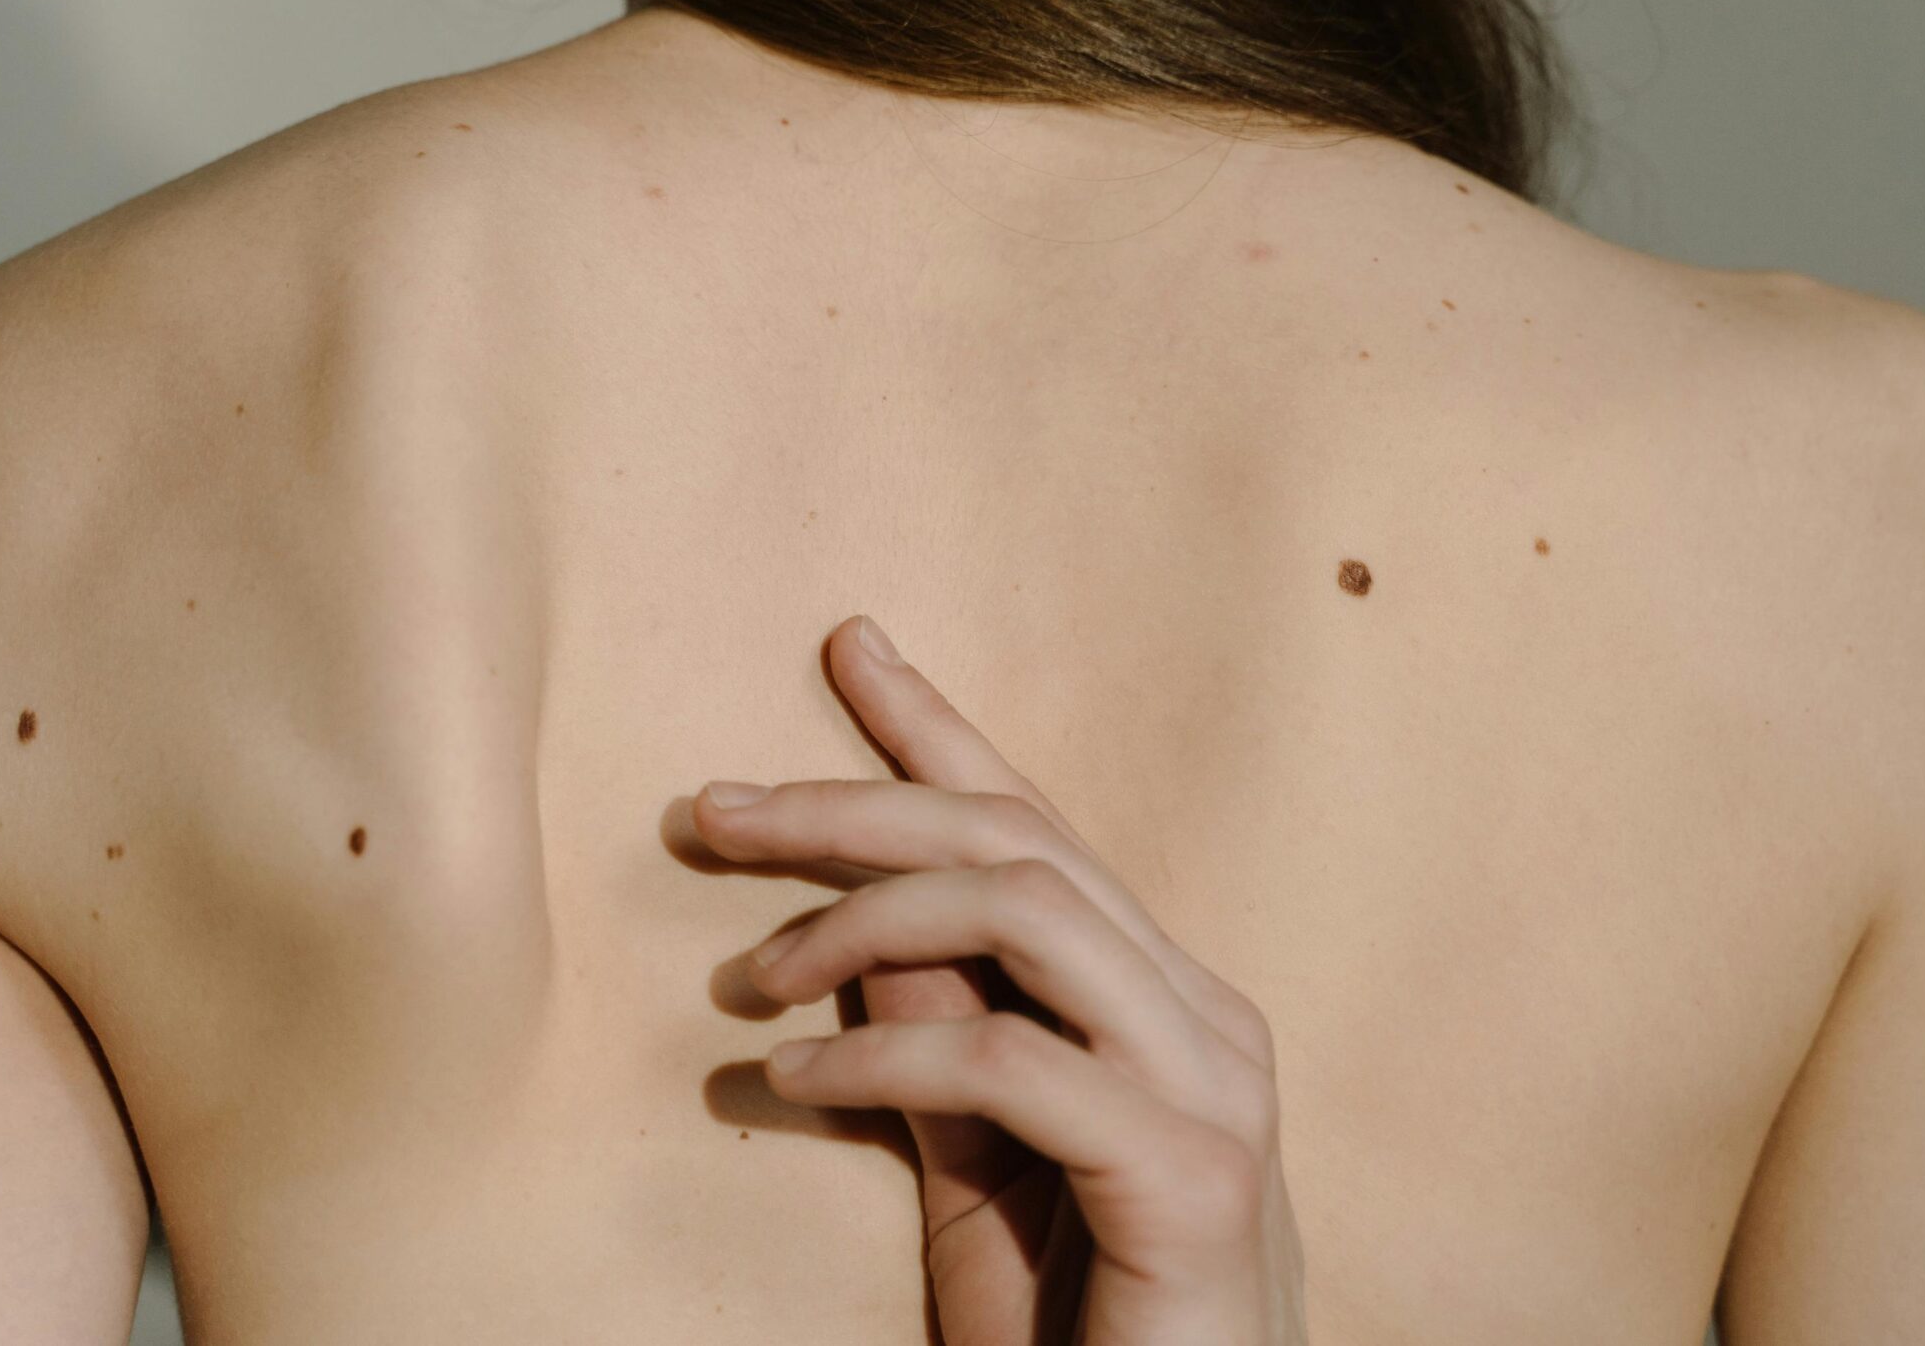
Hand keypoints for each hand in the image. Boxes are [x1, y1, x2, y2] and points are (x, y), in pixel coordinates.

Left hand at [690, 615, 1307, 1344]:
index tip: (848, 645)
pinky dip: (881, 1054)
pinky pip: (1010, 1061)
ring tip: (744, 976)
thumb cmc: (1077, 1319)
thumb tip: (851, 917)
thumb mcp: (971, 1158)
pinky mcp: (1192, 1174)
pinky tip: (785, 1080)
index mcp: (1159, 995)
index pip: (1036, 825)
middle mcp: (1203, 1012)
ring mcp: (1214, 1086)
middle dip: (851, 806)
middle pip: (1016, 844)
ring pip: (1025, 913)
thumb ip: (932, 1030)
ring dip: (860, 920)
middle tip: (710, 808)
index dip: (937, 732)